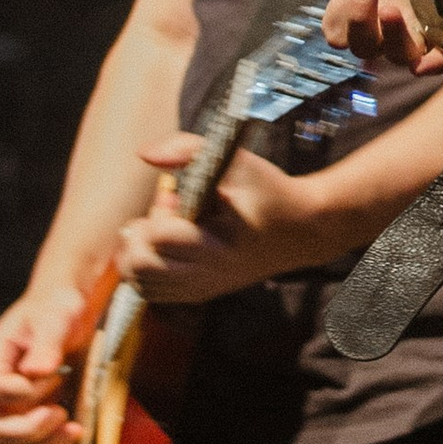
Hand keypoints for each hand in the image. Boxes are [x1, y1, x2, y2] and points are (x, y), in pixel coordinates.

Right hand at [0, 283, 95, 443]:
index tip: (56, 376)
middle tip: (61, 414)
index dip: (22, 394)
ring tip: (76, 430)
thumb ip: (46, 344)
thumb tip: (38, 371)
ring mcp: (14, 409)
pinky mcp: (32, 420)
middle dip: (29, 431)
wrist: (69, 311)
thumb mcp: (54, 318)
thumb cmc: (57, 309)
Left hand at [116, 141, 328, 301]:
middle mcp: (208, 274)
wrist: (304, 230)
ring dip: (138, 254)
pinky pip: (153, 293)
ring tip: (159, 232)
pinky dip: (145, 271)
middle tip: (161, 217)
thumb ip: (188, 149)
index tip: (176, 196)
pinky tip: (162, 248)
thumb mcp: (238, 161)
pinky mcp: (201, 293)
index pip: (160, 237)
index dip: (158, 212)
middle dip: (140, 236)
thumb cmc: (270, 192)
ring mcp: (203, 288)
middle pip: (141, 266)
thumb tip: (143, 154)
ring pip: (141, 285)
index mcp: (219, 245)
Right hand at [272, 0, 442, 74]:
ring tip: (392, 10)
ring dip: (393, 37)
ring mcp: (415, 39)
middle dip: (361, 17)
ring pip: (397, 55)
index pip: (337, 29)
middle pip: (361, 45)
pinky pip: (439, 63)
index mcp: (359, 12)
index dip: (343, 10)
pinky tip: (429, 59)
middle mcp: (383, 32)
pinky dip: (434, 63)